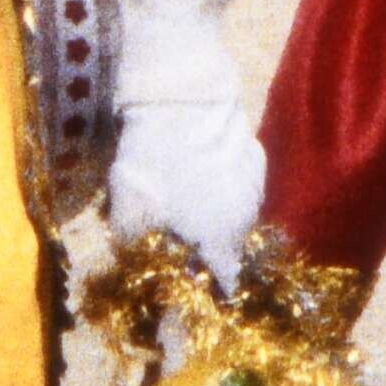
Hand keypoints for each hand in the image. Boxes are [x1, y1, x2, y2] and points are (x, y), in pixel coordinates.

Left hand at [105, 95, 264, 267]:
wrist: (180, 98)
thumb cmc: (153, 158)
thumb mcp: (128, 208)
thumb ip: (134, 246)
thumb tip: (135, 263)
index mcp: (221, 237)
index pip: (226, 279)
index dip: (210, 287)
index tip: (193, 284)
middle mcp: (247, 216)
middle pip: (231, 247)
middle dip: (210, 251)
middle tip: (182, 242)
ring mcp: (257, 184)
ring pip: (240, 216)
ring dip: (219, 219)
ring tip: (192, 208)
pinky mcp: (257, 155)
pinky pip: (243, 186)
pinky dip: (226, 189)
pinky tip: (203, 177)